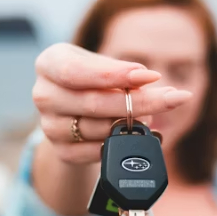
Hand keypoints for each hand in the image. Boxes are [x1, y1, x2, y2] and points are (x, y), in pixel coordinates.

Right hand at [33, 43, 191, 164]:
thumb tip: (147, 80)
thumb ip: (119, 71)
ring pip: (99, 129)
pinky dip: (118, 144)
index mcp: (49, 63)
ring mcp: (49, 126)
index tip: (151, 76)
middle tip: (173, 98)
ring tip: (150, 115)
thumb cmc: (91, 78)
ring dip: (132, 124)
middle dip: (139, 102)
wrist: (72, 110)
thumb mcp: (101, 65)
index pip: (77, 71)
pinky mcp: (60, 151)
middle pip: (94, 103)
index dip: (116, 75)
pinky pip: (96, 151)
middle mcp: (43, 95)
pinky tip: (132, 134)